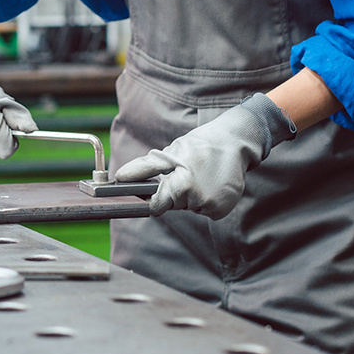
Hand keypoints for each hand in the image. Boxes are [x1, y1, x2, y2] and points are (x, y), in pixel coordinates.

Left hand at [115, 93, 295, 219]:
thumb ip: (144, 168)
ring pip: (189, 208)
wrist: (233, 142)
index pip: (156, 206)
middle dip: (175, 193)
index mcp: (181, 184)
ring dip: (191, 196)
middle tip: (186, 173)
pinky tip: (211, 183)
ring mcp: (211, 206)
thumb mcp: (170, 153)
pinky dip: (206, 200)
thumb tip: (120, 177)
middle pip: (173, 206)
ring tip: (201, 175)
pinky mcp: (222, 211)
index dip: (154, 198)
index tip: (158, 188)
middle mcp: (197, 199)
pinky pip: (204, 210)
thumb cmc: (197, 146)